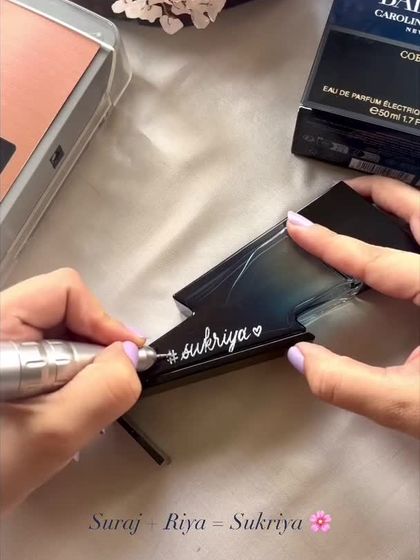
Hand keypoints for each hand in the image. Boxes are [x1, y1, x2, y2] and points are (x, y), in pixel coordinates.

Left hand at [0, 268, 144, 514]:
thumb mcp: (52, 433)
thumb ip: (102, 391)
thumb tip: (131, 354)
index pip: (63, 292)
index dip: (100, 320)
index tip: (126, 355)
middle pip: (63, 306)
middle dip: (93, 343)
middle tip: (107, 382)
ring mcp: (2, 346)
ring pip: (58, 330)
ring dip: (82, 361)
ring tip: (80, 399)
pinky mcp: (6, 363)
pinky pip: (49, 350)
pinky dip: (69, 373)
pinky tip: (64, 402)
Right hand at [286, 176, 419, 437]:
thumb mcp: (409, 406)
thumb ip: (348, 383)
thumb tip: (300, 357)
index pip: (376, 258)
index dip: (330, 242)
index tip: (297, 226)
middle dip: (380, 193)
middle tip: (345, 189)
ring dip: (407, 206)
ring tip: (375, 205)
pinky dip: (419, 233)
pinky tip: (409, 242)